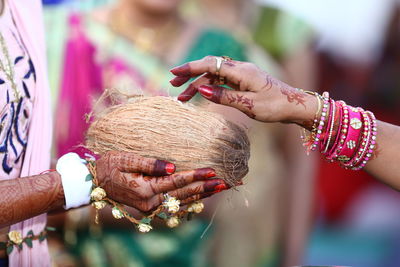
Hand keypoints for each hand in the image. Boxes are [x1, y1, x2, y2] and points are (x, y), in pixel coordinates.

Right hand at [95, 151, 229, 211]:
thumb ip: (149, 163)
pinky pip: (175, 205)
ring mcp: (151, 208)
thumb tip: (172, 167)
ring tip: (221, 188)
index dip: (195, 176)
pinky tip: (203, 196)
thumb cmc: (108, 166)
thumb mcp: (125, 159)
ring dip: (203, 195)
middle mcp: (151, 203)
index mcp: (145, 190)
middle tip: (227, 182)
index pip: (176, 181)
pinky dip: (191, 201)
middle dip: (206, 188)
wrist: (94, 183)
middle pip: (184, 194)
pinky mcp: (151, 208)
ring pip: (183, 202)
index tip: (212, 171)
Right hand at [169, 56, 316, 125]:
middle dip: (190, 75)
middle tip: (173, 84)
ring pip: (214, 76)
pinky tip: (201, 96)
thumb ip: (224, 97)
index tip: (174, 73)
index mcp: (241, 71)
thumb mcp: (249, 105)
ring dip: (198, 85)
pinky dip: (209, 88)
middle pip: (209, 68)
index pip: (210, 65)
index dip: (190, 68)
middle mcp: (240, 70)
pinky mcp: (244, 83)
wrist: (295, 106)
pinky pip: (222, 82)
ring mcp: (242, 76)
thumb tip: (201, 91)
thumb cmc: (275, 106)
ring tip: (183, 97)